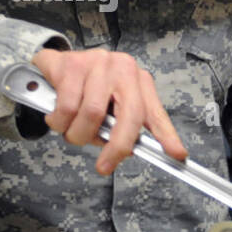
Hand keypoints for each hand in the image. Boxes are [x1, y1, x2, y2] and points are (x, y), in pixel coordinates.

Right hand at [32, 47, 185, 175]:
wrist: (54, 64)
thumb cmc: (86, 88)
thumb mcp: (109, 106)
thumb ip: (120, 127)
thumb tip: (128, 151)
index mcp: (137, 81)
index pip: (155, 112)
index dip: (167, 135)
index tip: (176, 154)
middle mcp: (123, 69)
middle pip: (128, 115)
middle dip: (117, 147)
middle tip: (104, 167)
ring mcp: (98, 64)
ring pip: (92, 115)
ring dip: (77, 134)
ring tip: (70, 130)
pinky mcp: (72, 65)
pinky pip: (67, 108)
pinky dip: (59, 122)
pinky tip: (56, 117)